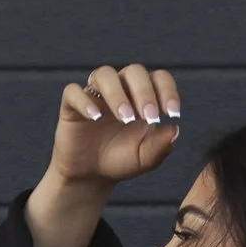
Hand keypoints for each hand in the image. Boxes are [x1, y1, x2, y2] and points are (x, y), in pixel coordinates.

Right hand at [48, 62, 181, 186]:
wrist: (90, 175)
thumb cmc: (121, 160)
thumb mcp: (145, 158)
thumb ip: (161, 146)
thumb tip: (174, 129)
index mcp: (142, 96)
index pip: (158, 78)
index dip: (167, 91)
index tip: (172, 113)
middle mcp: (120, 88)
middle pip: (134, 71)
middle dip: (145, 92)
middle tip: (150, 118)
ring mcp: (95, 94)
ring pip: (104, 74)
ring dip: (118, 94)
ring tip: (125, 118)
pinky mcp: (71, 105)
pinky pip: (73, 92)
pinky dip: (84, 101)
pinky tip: (95, 118)